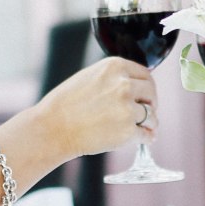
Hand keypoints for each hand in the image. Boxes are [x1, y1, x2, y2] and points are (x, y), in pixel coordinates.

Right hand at [34, 57, 158, 160]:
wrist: (52, 128)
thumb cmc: (66, 104)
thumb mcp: (90, 77)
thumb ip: (114, 78)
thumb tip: (136, 87)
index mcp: (115, 67)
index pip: (145, 74)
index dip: (147, 87)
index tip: (145, 96)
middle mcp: (124, 85)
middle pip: (152, 93)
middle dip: (151, 104)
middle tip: (147, 113)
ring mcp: (127, 109)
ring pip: (152, 116)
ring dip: (149, 123)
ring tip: (142, 128)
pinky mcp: (128, 132)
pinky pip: (147, 135)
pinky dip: (147, 138)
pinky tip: (144, 139)